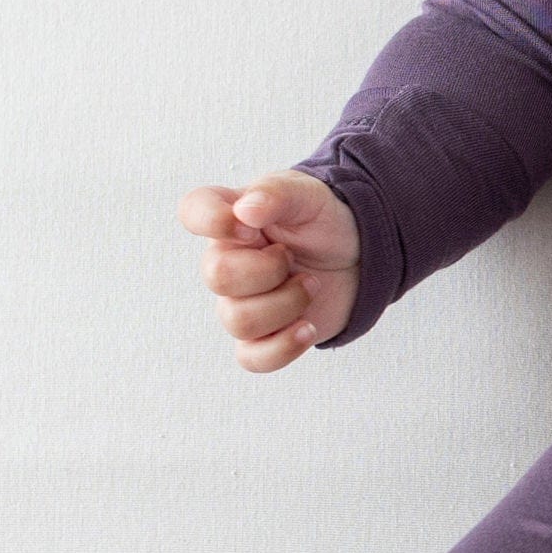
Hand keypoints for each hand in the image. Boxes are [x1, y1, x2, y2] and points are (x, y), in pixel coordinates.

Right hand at [178, 170, 360, 371]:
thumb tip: (245, 210)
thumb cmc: (323, 220)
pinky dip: (283, 347)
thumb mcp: (307, 194)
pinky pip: (251, 358)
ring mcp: (242, 301)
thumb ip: (275, 194)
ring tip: (311, 285)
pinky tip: (308, 327)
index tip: (253, 228)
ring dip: (287, 304)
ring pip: (237, 321)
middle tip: (293, 258)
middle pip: (217, 277)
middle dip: (269, 270)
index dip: (215, 222)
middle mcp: (227, 259)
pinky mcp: (263, 334)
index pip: (193, 212)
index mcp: (231, 217)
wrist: (359, 255)